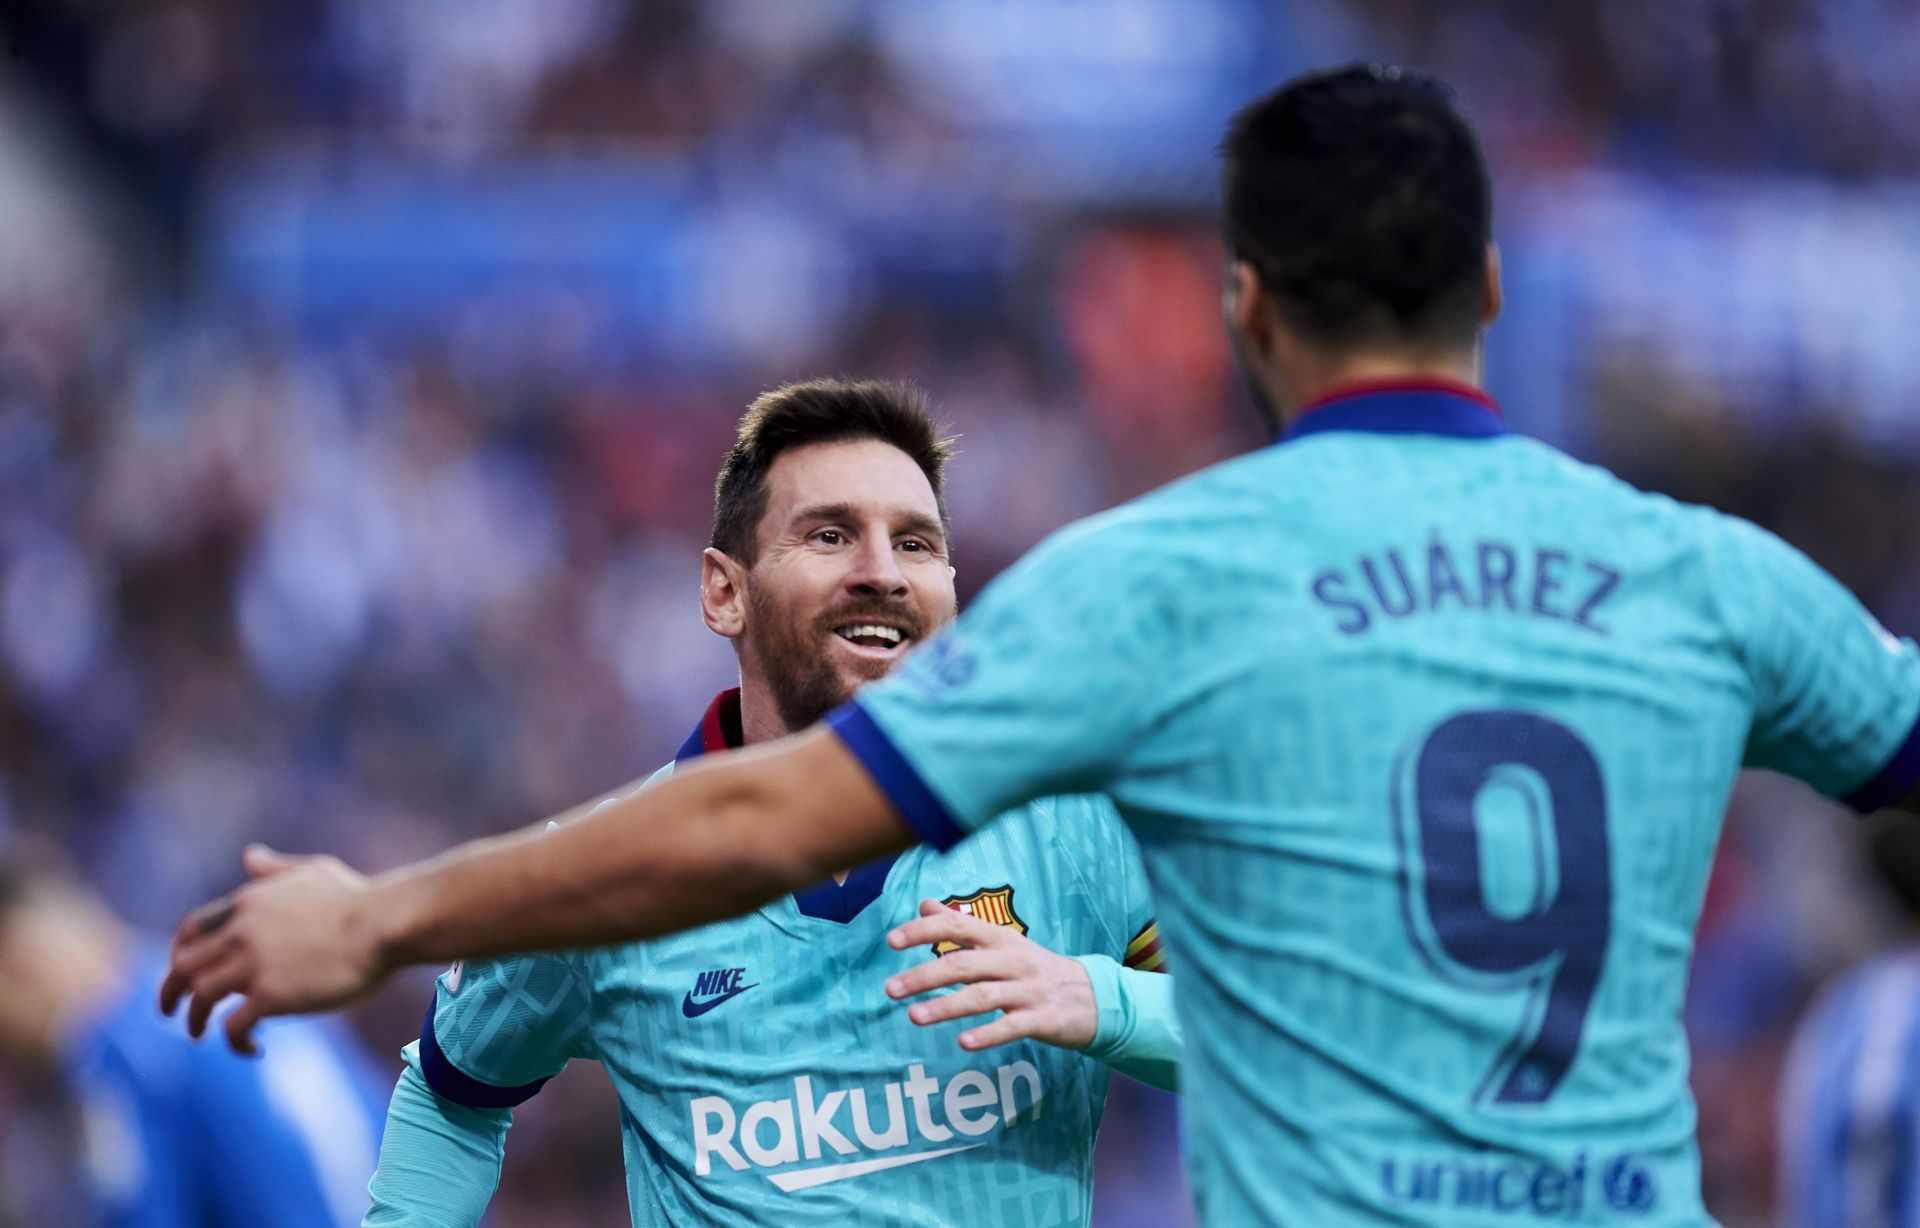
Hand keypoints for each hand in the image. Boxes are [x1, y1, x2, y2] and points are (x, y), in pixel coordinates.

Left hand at [158, 846, 391, 1054]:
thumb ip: (276, 869)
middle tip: (171, 1011)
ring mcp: (254, 965)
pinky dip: (234, 1041)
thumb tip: (250, 856)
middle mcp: (241, 933)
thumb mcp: (313, 871)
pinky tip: (252, 1047)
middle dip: (170, 991)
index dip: (180, 952)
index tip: (182, 971)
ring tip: (200, 1034)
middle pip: (183, 966)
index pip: (192, 929)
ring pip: (201, 998)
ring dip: (194, 1020)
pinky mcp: (272, 996)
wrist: (384, 923)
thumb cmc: (357, 897)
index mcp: (248, 903)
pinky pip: (234, 1026)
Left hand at [884, 899, 1096, 1052]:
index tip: (892, 941)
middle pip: (963, 964)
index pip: (957, 926)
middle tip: (890, 989)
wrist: (1091, 996)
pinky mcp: (1042, 1019)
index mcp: (1000, 938)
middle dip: (923, 976)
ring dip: (946, 1006)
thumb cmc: (1034, 967)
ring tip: (914, 1016)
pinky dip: (988, 1034)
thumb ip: (961, 925)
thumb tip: (923, 904)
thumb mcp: (1001, 941)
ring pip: (982, 996)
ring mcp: (1028, 990)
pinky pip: (1012, 1027)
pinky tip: (963, 1042)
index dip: (924, 931)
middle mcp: (1012, 960)